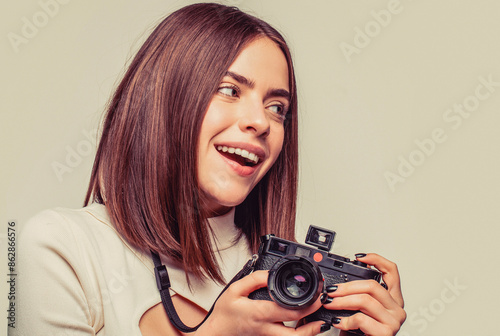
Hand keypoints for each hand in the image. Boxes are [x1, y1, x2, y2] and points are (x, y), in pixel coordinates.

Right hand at [196, 270, 328, 335]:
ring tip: (319, 322)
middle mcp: (266, 328)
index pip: (288, 312)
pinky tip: (304, 325)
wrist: (216, 333)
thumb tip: (270, 273)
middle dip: (314, 325)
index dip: (307, 306)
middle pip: (295, 335)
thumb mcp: (234, 290)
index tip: (318, 297)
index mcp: (259, 314)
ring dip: (308, 333)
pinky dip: (299, 334)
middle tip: (323, 313)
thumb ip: (254, 279)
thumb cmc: (224, 313)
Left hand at [322, 253, 405, 335]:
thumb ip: (357, 295)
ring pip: (365, 300)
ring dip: (342, 301)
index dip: (376, 259)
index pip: (392, 271)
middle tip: (331, 291)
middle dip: (346, 286)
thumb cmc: (362, 334)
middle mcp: (397, 309)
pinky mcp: (386, 333)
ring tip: (329, 303)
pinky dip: (346, 320)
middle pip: (372, 285)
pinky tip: (339, 322)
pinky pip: (361, 319)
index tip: (359, 257)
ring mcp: (393, 321)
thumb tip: (337, 283)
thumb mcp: (361, 310)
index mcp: (393, 299)